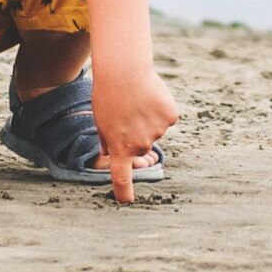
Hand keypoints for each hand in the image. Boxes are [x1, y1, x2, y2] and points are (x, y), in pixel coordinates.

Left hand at [90, 62, 180, 205]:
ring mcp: (157, 132)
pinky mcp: (170, 117)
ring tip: (137, 100)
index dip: (124, 192)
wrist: (124, 70)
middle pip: (142, 147)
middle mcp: (140, 145)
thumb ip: (108, 141)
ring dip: (149, 119)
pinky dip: (161, 109)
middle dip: (137, 135)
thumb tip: (111, 154)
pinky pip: (167, 117)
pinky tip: (151, 96)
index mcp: (120, 148)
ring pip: (156, 130)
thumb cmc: (108, 94)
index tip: (125, 201)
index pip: (121, 178)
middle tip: (128, 113)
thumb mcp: (101, 121)